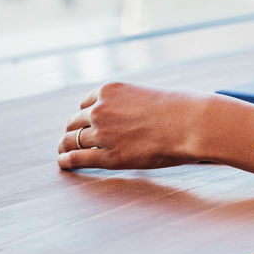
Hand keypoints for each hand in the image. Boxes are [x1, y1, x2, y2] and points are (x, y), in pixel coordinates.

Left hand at [57, 82, 209, 170]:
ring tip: (63, 152)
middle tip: (71, 138)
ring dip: (66, 146)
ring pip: (72, 140)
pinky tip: (63, 163)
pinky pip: (78, 159)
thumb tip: (131, 116)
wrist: (190, 123)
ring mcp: (102, 133)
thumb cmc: (179, 108)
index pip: (85, 103)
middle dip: (73, 130)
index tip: (84, 122)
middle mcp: (101, 109)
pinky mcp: (108, 156)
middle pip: (75, 121)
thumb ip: (132, 103)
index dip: (84, 115)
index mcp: (110, 90)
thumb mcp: (149, 94)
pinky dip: (67, 161)